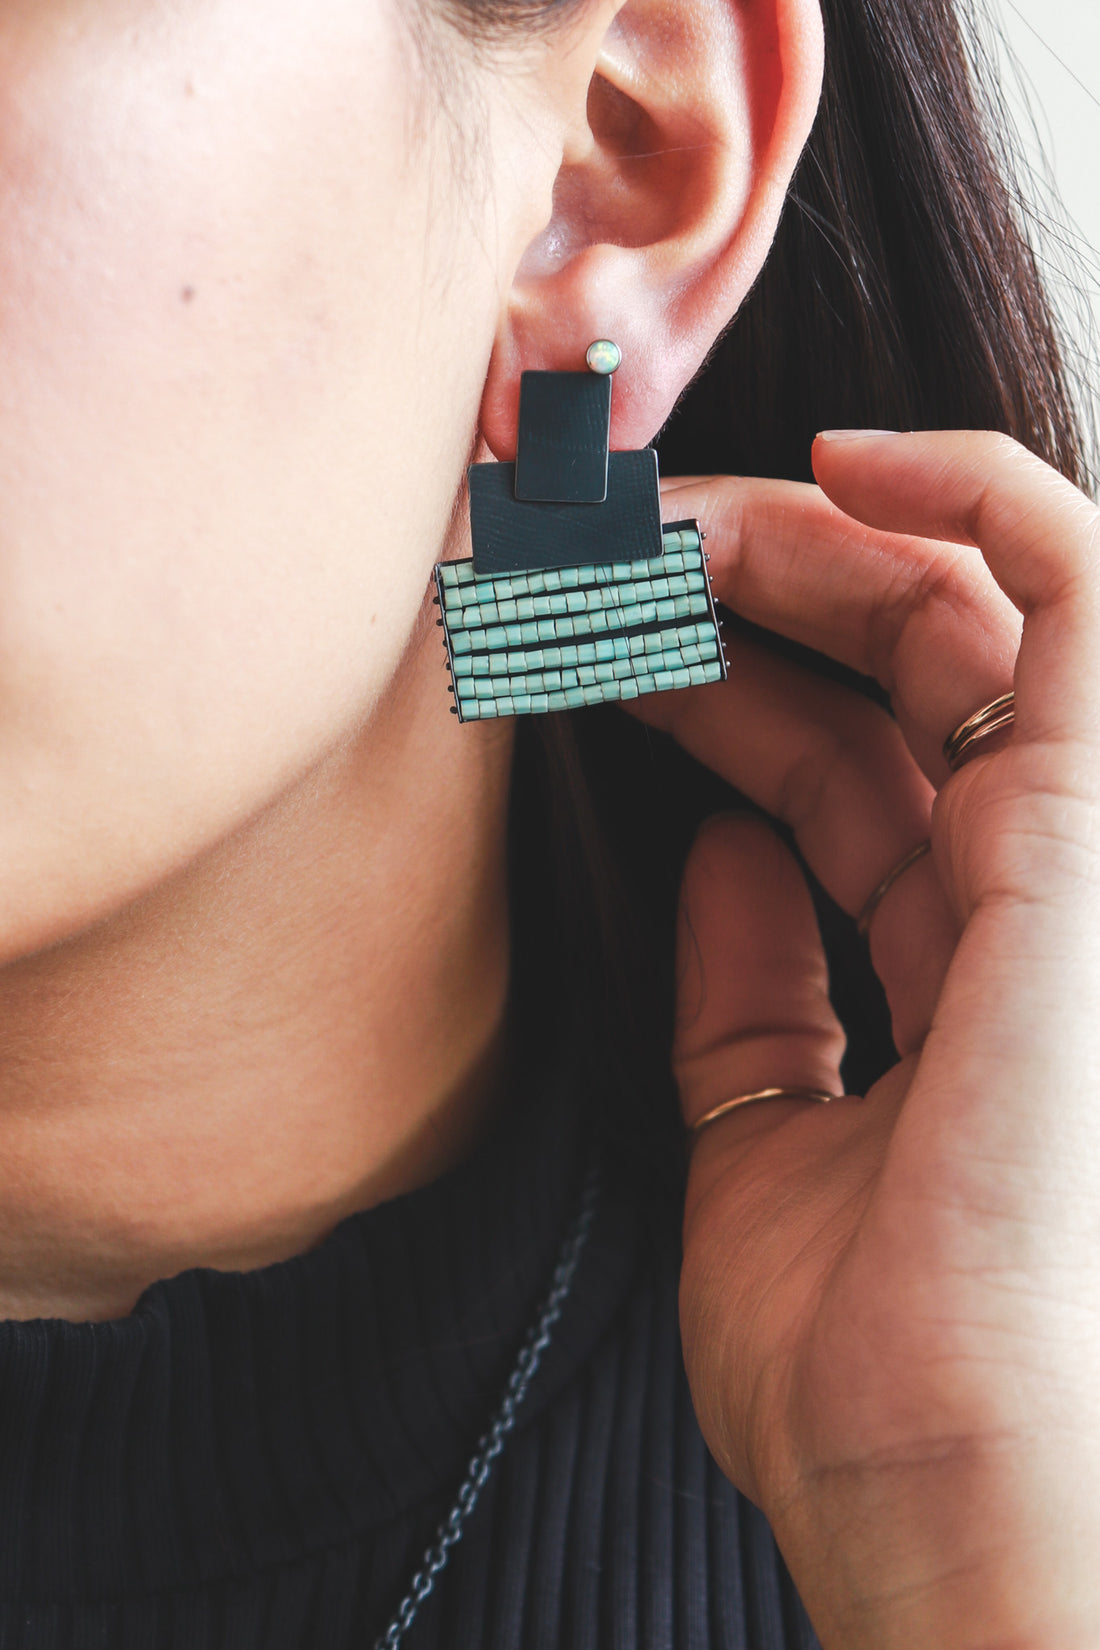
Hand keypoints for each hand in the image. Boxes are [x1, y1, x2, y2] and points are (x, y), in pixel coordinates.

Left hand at [635, 432, 1099, 1649]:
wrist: (943, 1481)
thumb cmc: (862, 1360)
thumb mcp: (761, 1145)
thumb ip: (751, 997)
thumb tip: (724, 858)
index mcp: (964, 968)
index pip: (840, 778)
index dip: (715, 697)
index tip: (587, 649)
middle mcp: (1035, 892)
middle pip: (887, 678)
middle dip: (744, 597)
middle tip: (600, 565)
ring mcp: (1077, 849)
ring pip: (956, 615)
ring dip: (804, 546)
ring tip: (654, 529)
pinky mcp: (1093, 823)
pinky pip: (1071, 593)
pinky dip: (973, 501)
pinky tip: (837, 463)